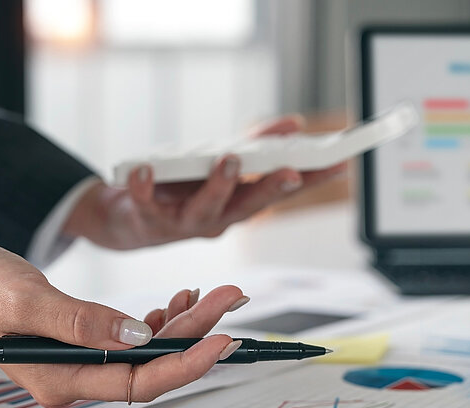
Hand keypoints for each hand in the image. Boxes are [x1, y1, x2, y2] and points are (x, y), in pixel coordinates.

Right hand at [0, 232, 246, 407]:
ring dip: (183, 325)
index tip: (223, 340)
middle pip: (151, 366)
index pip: (140, 383)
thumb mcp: (30, 299)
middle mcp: (74, 380)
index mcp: (60, 382)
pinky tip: (179, 301)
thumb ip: (83, 321)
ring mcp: (78, 363)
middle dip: (197, 335)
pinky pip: (131, 339)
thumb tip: (139, 335)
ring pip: (146, 351)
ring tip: (214, 293)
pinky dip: (158, 320)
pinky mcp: (80, 343)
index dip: (186, 365)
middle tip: (232, 298)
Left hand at [64, 116, 347, 250]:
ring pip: (205, 208)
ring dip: (219, 186)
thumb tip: (294, 123)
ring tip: (229, 160)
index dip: (313, 180)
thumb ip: (258, 143)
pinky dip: (145, 187)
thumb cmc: (181, 188)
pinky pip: (147, 202)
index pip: (283, 191)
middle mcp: (220, 218)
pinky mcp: (148, 219)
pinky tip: (145, 169)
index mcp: (241, 204)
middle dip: (271, 188)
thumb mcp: (222, 163)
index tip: (340, 164)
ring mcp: (185, 222)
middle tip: (291, 171)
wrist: (128, 221)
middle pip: (250, 205)